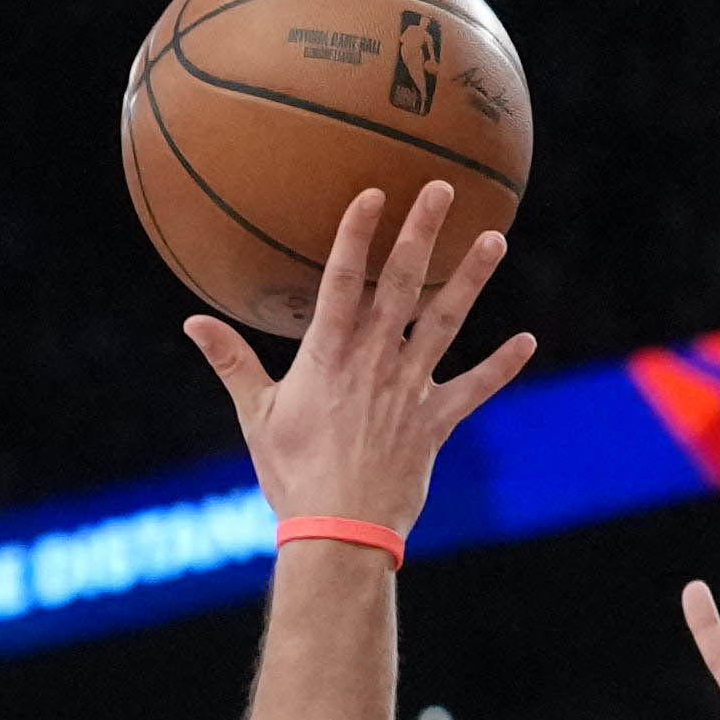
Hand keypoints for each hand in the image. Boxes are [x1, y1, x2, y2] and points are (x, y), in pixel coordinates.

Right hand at [195, 176, 528, 541]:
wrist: (340, 530)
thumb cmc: (293, 475)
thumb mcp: (256, 415)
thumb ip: (231, 361)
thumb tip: (191, 321)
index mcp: (329, 355)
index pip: (343, 280)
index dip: (357, 234)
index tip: (373, 192)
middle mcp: (375, 361)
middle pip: (402, 285)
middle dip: (421, 233)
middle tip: (441, 189)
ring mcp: (410, 389)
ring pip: (446, 322)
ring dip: (471, 279)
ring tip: (494, 238)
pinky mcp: (436, 422)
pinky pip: (476, 388)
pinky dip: (501, 366)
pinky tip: (527, 340)